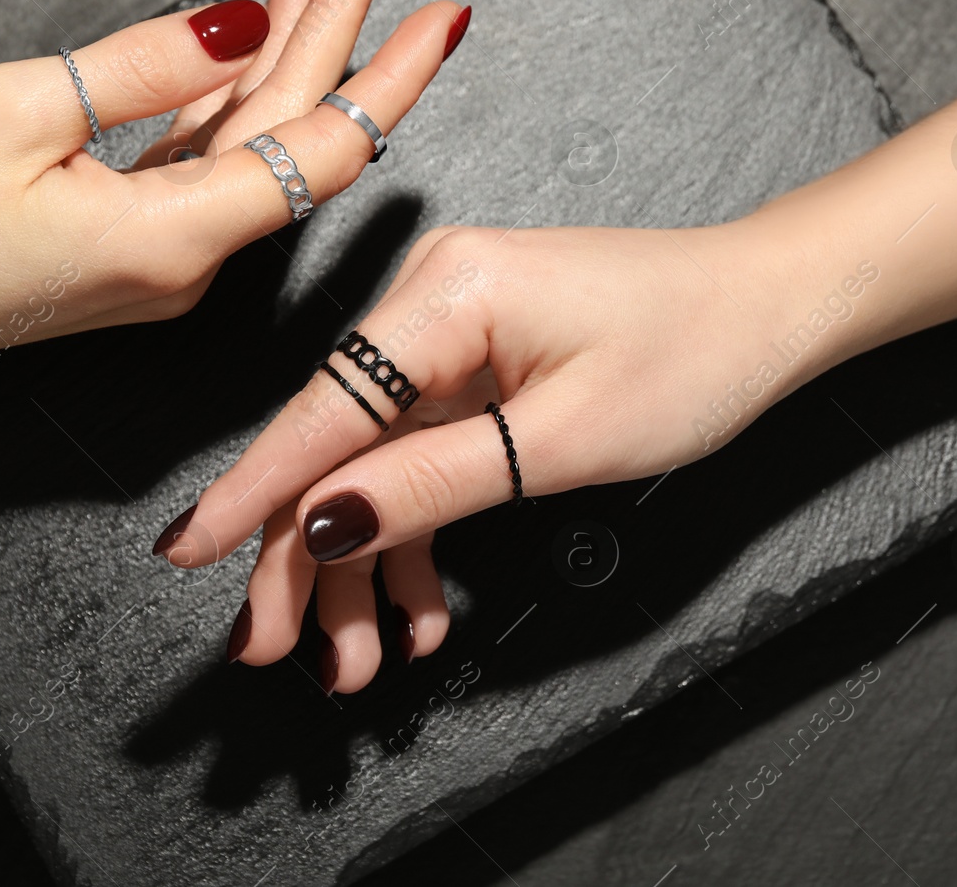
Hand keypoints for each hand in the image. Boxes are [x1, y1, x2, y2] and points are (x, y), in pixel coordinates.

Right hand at [0, 0, 461, 393]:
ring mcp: (158, 263)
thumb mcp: (20, 111)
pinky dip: (231, 99)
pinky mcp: (128, 253)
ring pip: (253, 146)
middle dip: (337, 32)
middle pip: (293, 136)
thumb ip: (148, 68)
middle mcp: (183, 265)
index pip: (322, 148)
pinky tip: (247, 44)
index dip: (386, 71)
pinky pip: (204, 167)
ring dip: (288, 55)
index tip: (435, 11)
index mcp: (172, 239)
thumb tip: (240, 26)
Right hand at [159, 222, 858, 690]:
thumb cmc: (691, 355)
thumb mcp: (560, 441)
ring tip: (360, 661)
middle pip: (336, 443)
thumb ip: (435, 483)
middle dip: (306, 555)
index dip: (251, 494)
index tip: (188, 555)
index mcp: (445, 297)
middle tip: (278, 653)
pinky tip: (418, 608)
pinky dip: (414, 526)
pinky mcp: (472, 359)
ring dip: (364, 562)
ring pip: (373, 459)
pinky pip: (418, 450)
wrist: (768, 304)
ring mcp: (448, 330)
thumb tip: (325, 524)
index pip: (321, 410)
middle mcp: (427, 300)